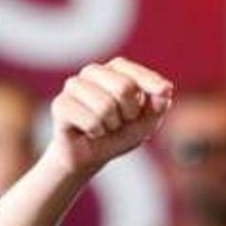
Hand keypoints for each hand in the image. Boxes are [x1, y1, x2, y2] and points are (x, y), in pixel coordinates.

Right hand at [44, 58, 174, 176]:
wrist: (90, 155)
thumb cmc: (120, 133)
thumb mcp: (146, 122)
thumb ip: (159, 106)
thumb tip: (166, 90)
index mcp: (115, 69)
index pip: (136, 72)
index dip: (152, 85)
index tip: (166, 91)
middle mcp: (93, 71)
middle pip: (124, 87)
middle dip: (130, 113)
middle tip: (121, 122)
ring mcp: (74, 85)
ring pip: (106, 107)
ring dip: (112, 126)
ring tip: (105, 127)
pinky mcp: (60, 104)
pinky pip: (90, 121)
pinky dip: (97, 133)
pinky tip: (91, 132)